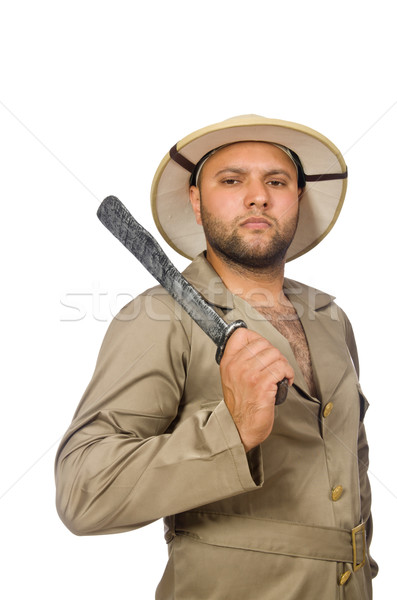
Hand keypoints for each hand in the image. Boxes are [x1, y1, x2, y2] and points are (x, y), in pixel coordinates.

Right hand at [220, 328, 293, 451]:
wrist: (239, 428)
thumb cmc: (240, 406)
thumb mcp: (231, 378)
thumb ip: (240, 361)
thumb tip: (258, 347)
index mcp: (228, 362)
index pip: (240, 335)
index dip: (256, 337)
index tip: (263, 348)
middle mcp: (237, 366)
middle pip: (262, 343)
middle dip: (274, 353)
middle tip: (275, 365)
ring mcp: (249, 374)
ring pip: (275, 354)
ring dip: (283, 364)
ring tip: (281, 374)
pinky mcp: (262, 384)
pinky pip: (281, 368)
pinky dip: (288, 373)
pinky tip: (284, 381)